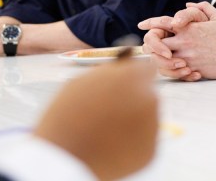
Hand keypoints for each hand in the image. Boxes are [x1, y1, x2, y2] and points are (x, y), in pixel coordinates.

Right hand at [33, 59, 158, 180]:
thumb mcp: (83, 83)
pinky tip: (111, 145)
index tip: (125, 84)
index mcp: (132, 76)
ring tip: (105, 130)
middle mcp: (149, 97)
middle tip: (110, 111)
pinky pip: (145, 140)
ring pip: (148, 116)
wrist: (62, 159)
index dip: (134, 76)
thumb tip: (129, 55)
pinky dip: (132, 142)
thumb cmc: (66, 117)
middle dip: (134, 98)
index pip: (146, 68)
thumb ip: (110, 70)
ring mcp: (153, 125)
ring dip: (134, 119)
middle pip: (148, 93)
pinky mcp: (150, 149)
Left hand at [139, 2, 215, 79]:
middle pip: (155, 43)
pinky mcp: (189, 69)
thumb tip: (188, 5)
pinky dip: (168, 69)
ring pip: (160, 58)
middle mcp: (183, 41)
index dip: (150, 23)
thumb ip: (203, 8)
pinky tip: (170, 68)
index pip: (162, 23)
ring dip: (157, 58)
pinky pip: (170, 70)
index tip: (142, 25)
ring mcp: (185, 56)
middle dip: (150, 44)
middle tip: (148, 46)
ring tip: (158, 58)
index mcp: (188, 28)